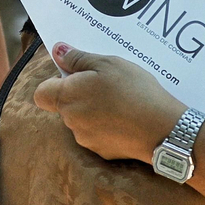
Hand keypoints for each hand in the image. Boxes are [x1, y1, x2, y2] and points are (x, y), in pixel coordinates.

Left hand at [32, 43, 186, 163]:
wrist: (163, 129)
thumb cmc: (134, 91)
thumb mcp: (108, 63)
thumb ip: (77, 58)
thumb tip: (57, 51)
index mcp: (67, 97)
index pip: (41, 93)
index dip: (55, 83)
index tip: (75, 74)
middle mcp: (71, 121)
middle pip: (64, 105)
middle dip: (79, 94)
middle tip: (105, 83)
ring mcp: (86, 140)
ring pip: (81, 120)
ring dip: (93, 110)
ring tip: (120, 101)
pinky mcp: (102, 152)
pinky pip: (97, 134)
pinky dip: (106, 126)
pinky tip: (126, 118)